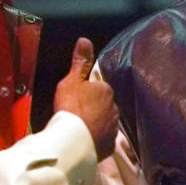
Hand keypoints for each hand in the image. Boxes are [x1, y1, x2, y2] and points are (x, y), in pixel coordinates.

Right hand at [53, 37, 118, 159]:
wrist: (72, 140)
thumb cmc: (70, 108)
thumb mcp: (71, 81)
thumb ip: (80, 62)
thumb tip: (85, 40)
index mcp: (106, 90)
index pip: (98, 88)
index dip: (86, 94)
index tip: (75, 100)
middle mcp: (114, 108)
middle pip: (103, 105)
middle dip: (93, 108)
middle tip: (75, 114)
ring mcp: (113, 127)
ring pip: (104, 122)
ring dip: (95, 123)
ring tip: (79, 128)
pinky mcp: (110, 144)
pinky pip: (103, 138)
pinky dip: (96, 138)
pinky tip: (84, 140)